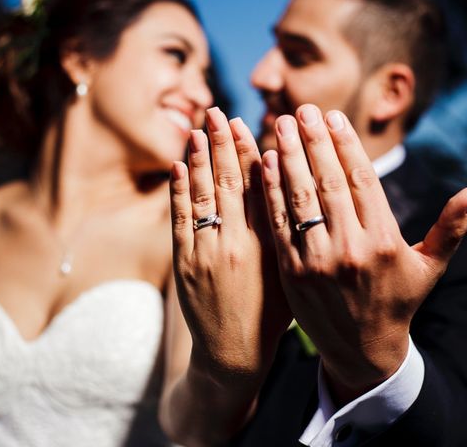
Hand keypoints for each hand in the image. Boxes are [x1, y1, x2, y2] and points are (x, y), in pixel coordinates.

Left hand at [170, 107, 290, 381]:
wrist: (234, 354)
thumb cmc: (272, 315)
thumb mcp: (289, 273)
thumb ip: (286, 233)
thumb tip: (282, 189)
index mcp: (268, 243)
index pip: (257, 186)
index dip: (248, 153)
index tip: (243, 124)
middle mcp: (236, 242)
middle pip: (227, 182)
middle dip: (220, 144)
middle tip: (216, 112)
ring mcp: (206, 252)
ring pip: (201, 195)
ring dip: (197, 159)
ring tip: (196, 129)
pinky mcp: (185, 263)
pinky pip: (180, 219)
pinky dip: (178, 191)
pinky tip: (178, 167)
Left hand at [261, 104, 466, 404]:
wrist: (362, 349)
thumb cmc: (398, 301)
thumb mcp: (429, 267)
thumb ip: (449, 229)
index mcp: (384, 241)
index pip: (362, 180)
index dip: (346, 144)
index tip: (334, 117)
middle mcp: (350, 248)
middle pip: (328, 182)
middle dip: (314, 141)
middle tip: (303, 109)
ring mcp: (317, 261)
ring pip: (300, 198)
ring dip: (288, 157)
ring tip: (281, 125)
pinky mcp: (291, 272)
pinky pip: (279, 224)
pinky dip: (271, 192)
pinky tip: (265, 163)